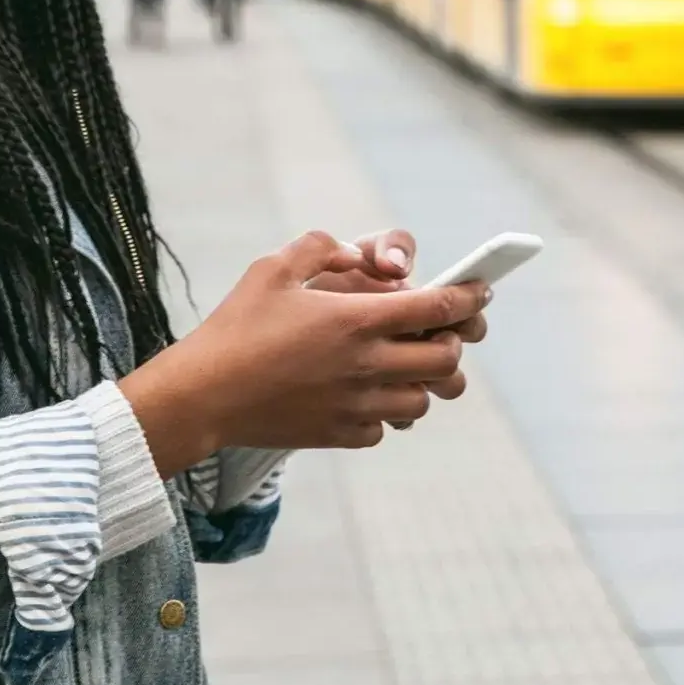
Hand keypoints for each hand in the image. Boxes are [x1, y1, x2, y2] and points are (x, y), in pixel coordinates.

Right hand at [119, 231, 492, 472]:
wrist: (203, 396)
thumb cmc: (235, 326)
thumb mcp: (273, 269)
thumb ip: (322, 249)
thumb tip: (357, 252)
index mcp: (356, 320)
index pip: (436, 307)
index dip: (467, 298)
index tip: (481, 292)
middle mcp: (366, 366)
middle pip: (445, 361)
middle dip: (452, 343)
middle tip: (437, 331)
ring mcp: (355, 406)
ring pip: (422, 401)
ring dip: (422, 382)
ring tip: (402, 366)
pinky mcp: (339, 435)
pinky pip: (384, 429)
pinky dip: (384, 413)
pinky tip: (362, 396)